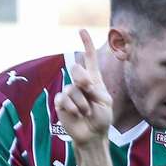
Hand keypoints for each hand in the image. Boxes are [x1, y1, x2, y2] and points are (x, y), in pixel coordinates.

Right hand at [54, 29, 112, 146]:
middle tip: (90, 93)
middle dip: (83, 80)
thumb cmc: (102, 118)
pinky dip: (73, 109)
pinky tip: (76, 115)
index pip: (89, 59)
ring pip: (72, 89)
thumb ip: (95, 88)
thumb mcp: (105, 101)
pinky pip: (63, 99)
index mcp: (94, 80)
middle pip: (76, 69)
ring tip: (86, 112)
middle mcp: (80, 83)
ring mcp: (69, 92)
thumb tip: (80, 83)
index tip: (82, 30)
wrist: (93, 134)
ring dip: (82, 104)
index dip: (86, 44)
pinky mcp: (60, 102)